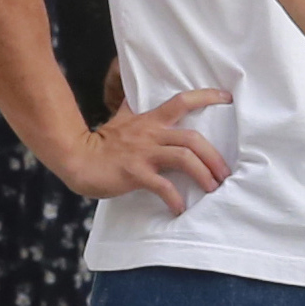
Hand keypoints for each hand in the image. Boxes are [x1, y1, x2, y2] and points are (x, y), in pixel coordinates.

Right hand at [44, 85, 233, 214]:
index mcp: (150, 120)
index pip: (182, 101)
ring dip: (203, 174)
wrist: (77, 158)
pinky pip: (162, 186)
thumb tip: (137, 96)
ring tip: (213, 189)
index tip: (227, 98)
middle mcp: (151, 134)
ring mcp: (143, 153)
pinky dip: (175, 198)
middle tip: (225, 173)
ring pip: (184, 158)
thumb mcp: (121, 119)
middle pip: (192, 138)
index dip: (206, 97)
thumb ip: (135, 109)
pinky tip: (180, 209)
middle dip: (213, 156)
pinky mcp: (135, 173)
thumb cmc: (102, 143)